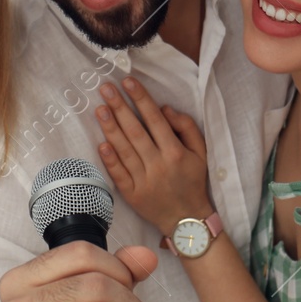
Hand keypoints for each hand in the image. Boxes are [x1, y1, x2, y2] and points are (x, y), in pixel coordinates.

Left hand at [94, 77, 213, 234]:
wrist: (186, 219)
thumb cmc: (192, 181)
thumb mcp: (200, 152)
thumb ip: (186, 127)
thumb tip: (165, 109)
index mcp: (175, 152)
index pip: (154, 120)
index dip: (141, 99)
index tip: (128, 82)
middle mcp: (158, 165)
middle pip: (135, 131)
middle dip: (120, 107)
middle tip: (106, 88)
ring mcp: (143, 180)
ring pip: (124, 150)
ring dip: (111, 128)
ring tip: (100, 108)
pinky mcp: (132, 195)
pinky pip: (118, 174)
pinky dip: (110, 159)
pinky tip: (101, 143)